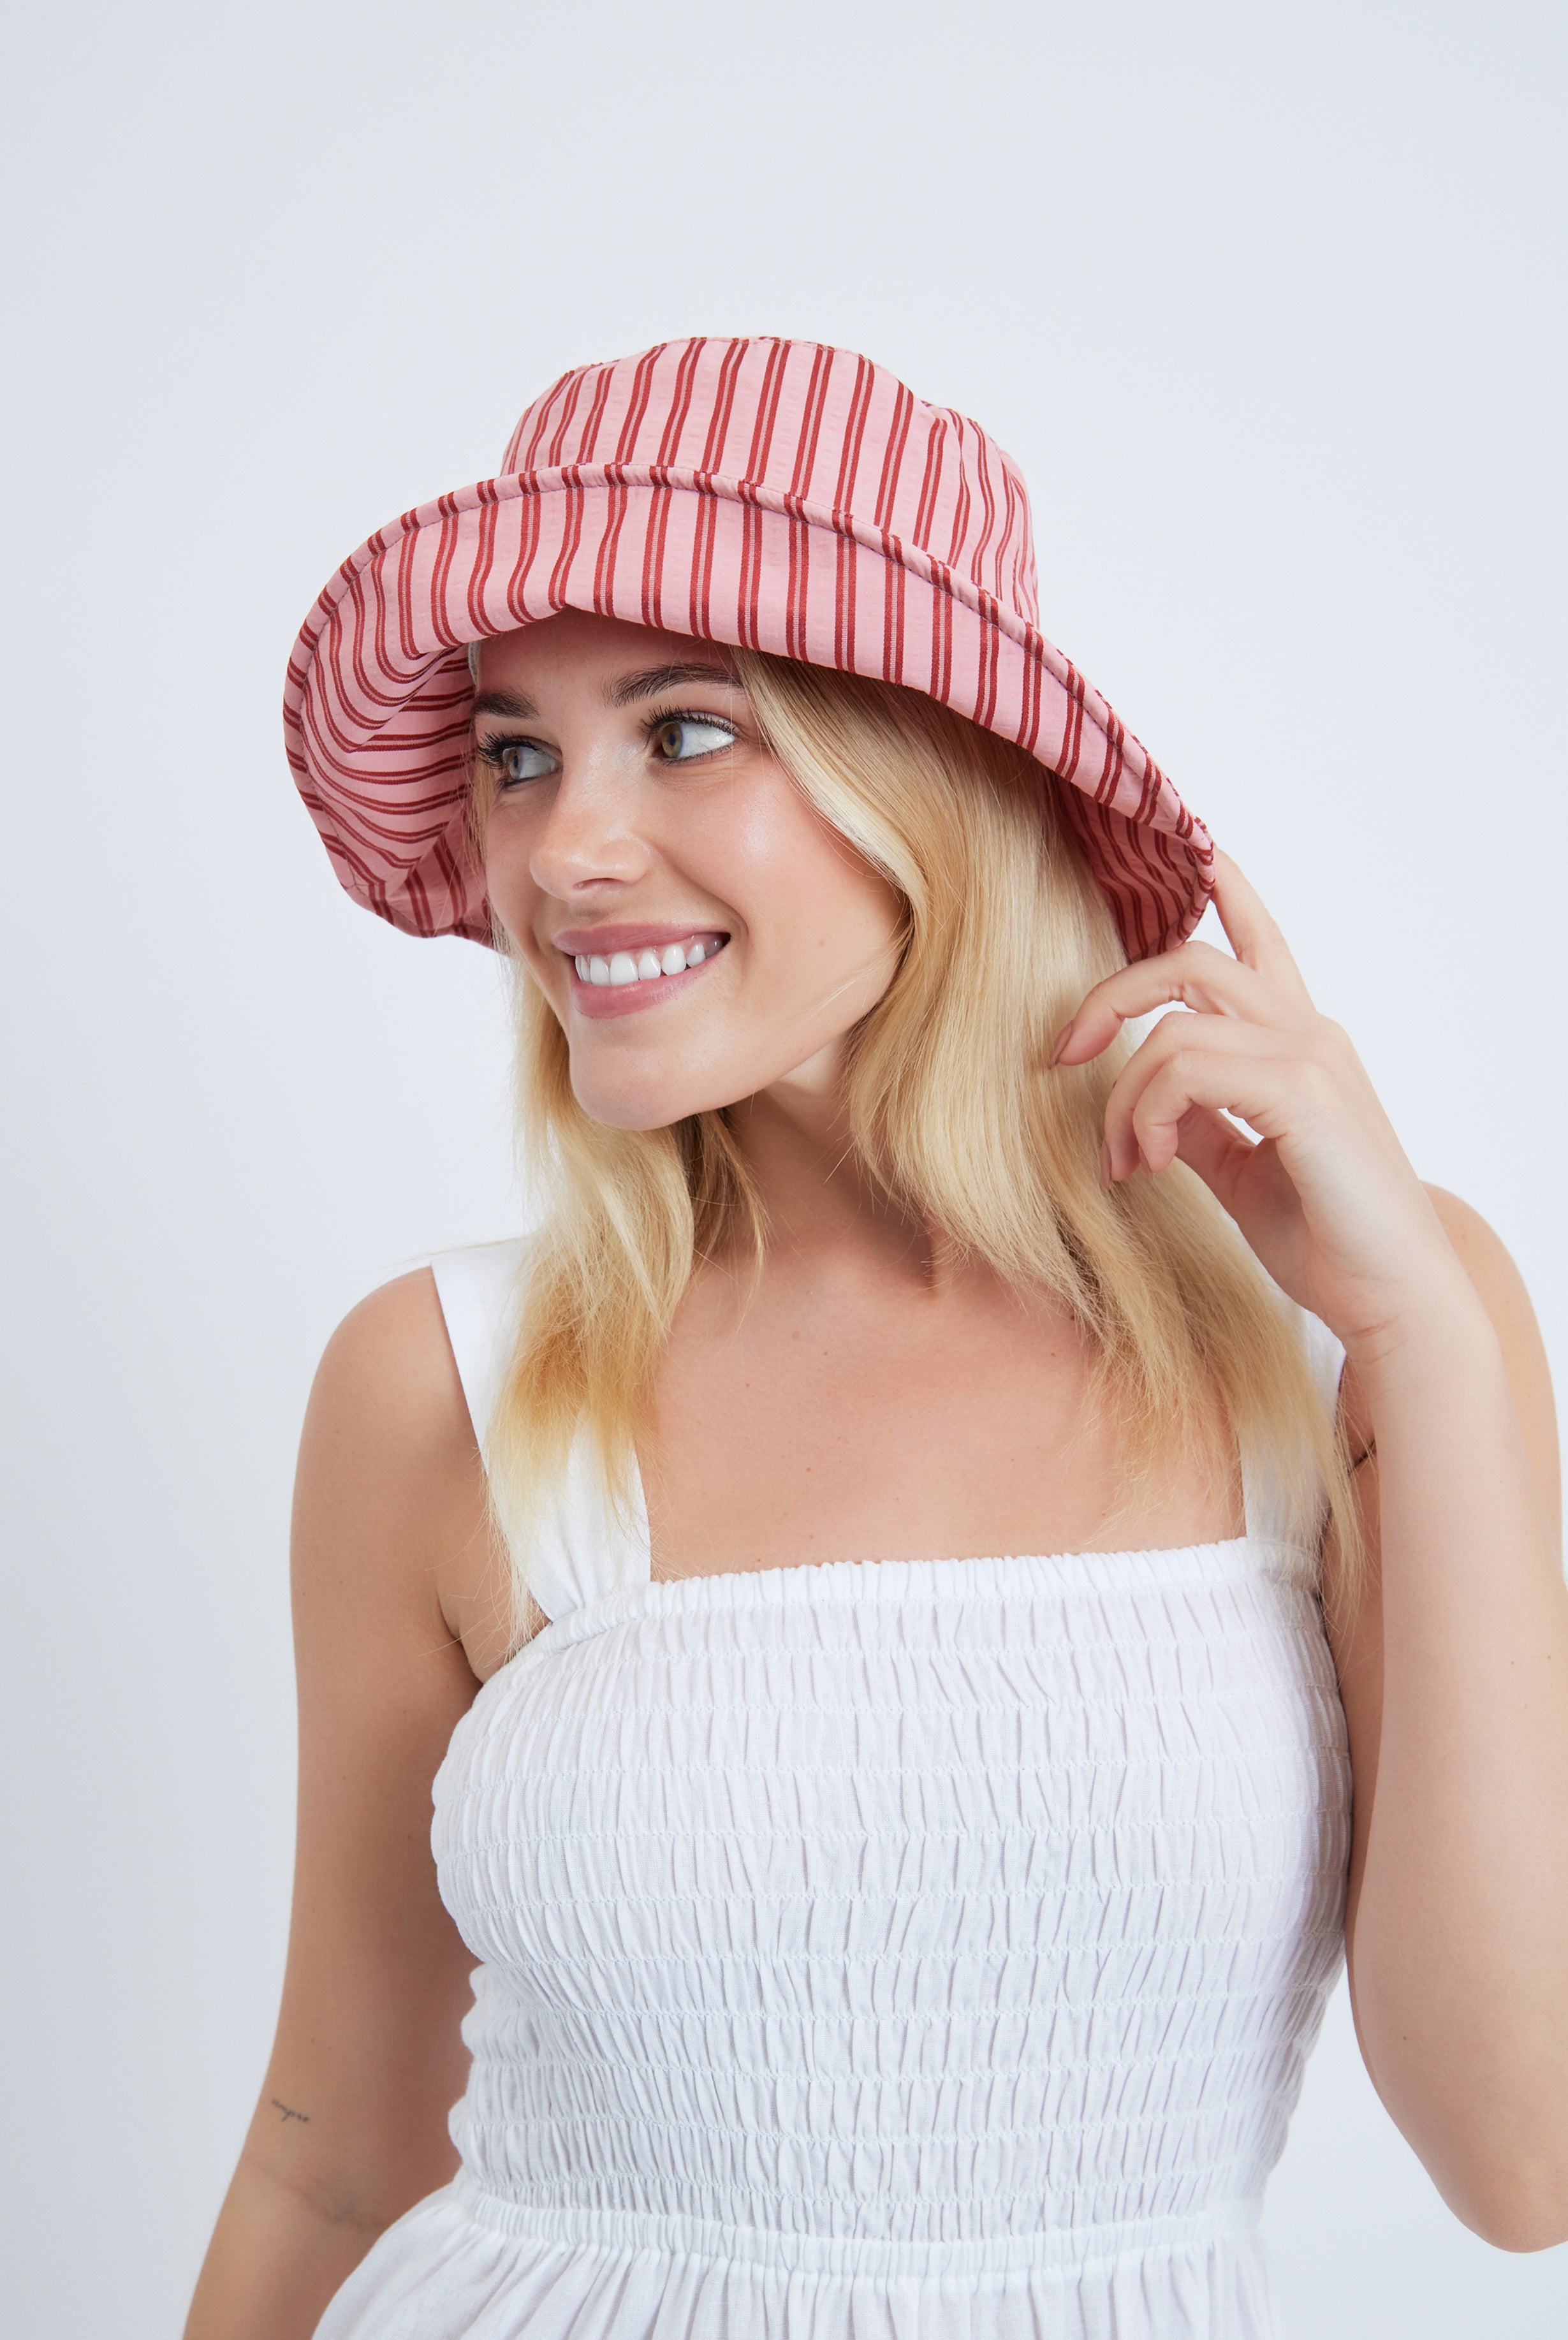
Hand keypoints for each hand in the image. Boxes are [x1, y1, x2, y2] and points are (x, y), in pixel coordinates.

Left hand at [1051, 852, 1466, 1359]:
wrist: (1393, 1300)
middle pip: (1189, 962)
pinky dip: (1149, 1113)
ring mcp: (1310, 1056)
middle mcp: (1309, 1032)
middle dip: (1109, 996)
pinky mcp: (1302, 1090)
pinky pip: (1186, 1068)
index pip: (1258, 938)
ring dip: (1125, 1096)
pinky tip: (1154, 1162)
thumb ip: (1200, 1126)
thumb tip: (1146, 1110)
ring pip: (1174, 1026)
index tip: (1189, 844)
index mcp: (1300, 1042)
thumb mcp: (1242, 1172)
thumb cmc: (1328, 1240)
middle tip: (1062, 1054)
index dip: (1222, 884)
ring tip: (1129, 1161)